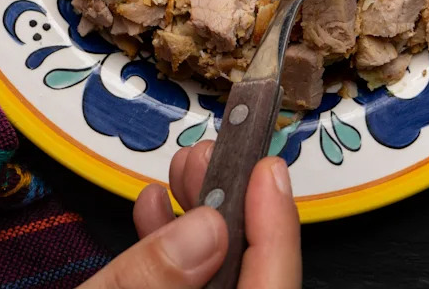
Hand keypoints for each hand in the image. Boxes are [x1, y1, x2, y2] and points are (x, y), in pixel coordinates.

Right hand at [77, 141, 301, 288]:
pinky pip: (184, 283)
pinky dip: (170, 245)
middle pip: (248, 272)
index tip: (267, 169)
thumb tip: (208, 227)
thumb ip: (152, 279)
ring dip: (202, 215)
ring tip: (180, 168)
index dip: (276, 227)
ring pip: (216, 273)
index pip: (272, 286)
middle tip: (210, 154)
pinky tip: (153, 206)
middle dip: (232, 205)